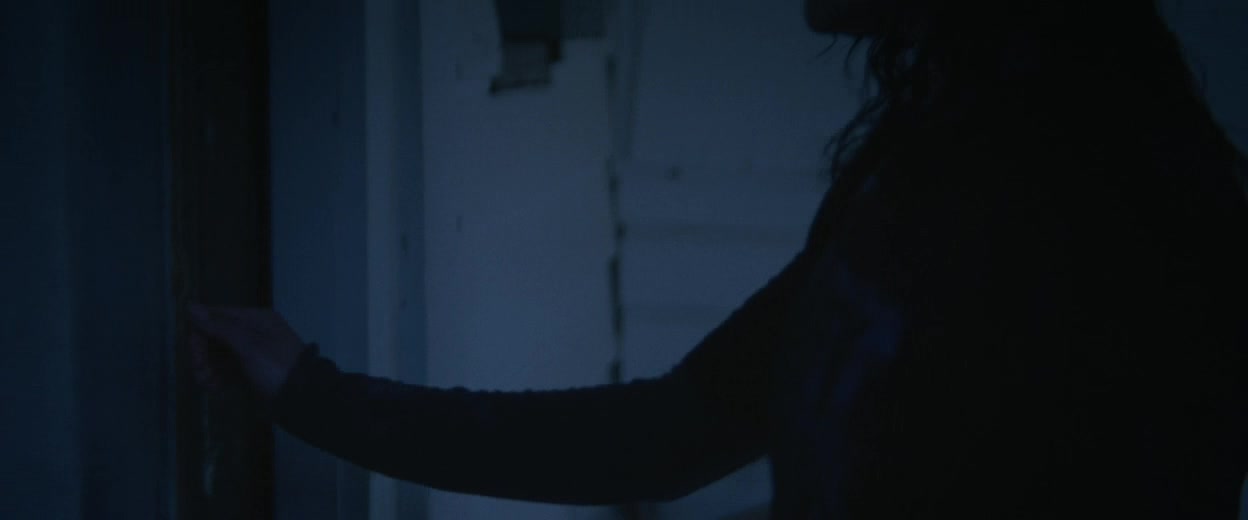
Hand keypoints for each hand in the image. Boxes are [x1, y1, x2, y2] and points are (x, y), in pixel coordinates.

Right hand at [187, 302, 307, 400]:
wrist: (302, 398)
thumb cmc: (276, 366)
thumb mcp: (249, 345)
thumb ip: (219, 327)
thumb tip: (190, 305)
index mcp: (255, 318)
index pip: (216, 316)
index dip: (199, 332)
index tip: (194, 352)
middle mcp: (252, 331)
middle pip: (214, 336)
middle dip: (202, 354)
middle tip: (199, 371)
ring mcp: (250, 352)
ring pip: (218, 355)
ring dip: (207, 368)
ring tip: (206, 383)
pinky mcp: (249, 371)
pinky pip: (226, 370)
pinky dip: (217, 377)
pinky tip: (214, 388)